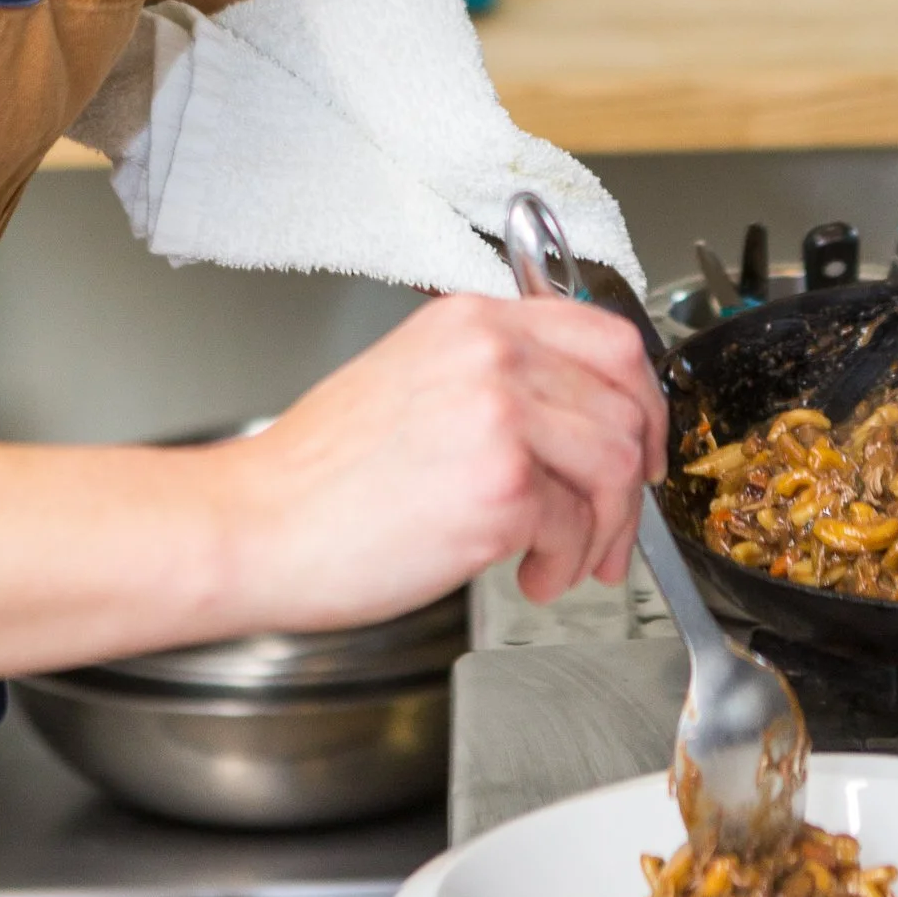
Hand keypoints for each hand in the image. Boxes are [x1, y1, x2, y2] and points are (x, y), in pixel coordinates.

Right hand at [217, 291, 666, 625]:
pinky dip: (566, 564)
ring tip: (570, 560)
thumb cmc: (317, 476)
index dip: (641, 395)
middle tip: (622, 515)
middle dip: (638, 471)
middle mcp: (492, 354)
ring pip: (617, 463)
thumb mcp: (407, 381)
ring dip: (608, 529)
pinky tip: (532, 575)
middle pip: (626, 399)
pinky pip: (577, 525)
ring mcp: (500, 415)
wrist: (255, 525)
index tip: (642, 437)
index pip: (604, 333)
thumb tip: (570, 420)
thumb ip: (490, 379)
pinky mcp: (501, 486)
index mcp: (471, 321)